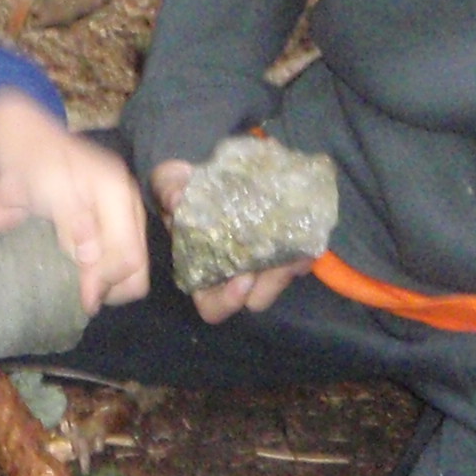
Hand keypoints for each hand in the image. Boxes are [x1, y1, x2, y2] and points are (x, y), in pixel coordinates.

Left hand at [0, 90, 150, 312]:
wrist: (19, 136)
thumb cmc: (28, 161)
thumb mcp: (45, 188)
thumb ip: (71, 220)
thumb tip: (91, 257)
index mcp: (117, 192)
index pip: (128, 254)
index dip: (106, 282)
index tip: (81, 299)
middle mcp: (127, 201)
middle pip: (138, 263)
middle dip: (112, 285)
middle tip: (81, 299)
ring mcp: (121, 208)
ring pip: (132, 262)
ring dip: (108, 280)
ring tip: (78, 289)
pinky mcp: (111, 216)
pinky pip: (118, 253)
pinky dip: (102, 269)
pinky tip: (78, 272)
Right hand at [151, 156, 309, 323]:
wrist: (216, 170)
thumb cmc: (186, 186)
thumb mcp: (169, 183)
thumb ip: (168, 190)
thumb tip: (176, 199)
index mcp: (201, 270)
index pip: (213, 305)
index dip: (226, 301)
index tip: (241, 282)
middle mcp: (232, 273)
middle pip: (255, 299)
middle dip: (269, 286)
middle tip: (278, 265)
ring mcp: (260, 262)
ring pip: (280, 280)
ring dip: (290, 268)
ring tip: (297, 250)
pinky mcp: (282, 245)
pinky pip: (299, 258)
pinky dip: (305, 250)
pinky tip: (308, 233)